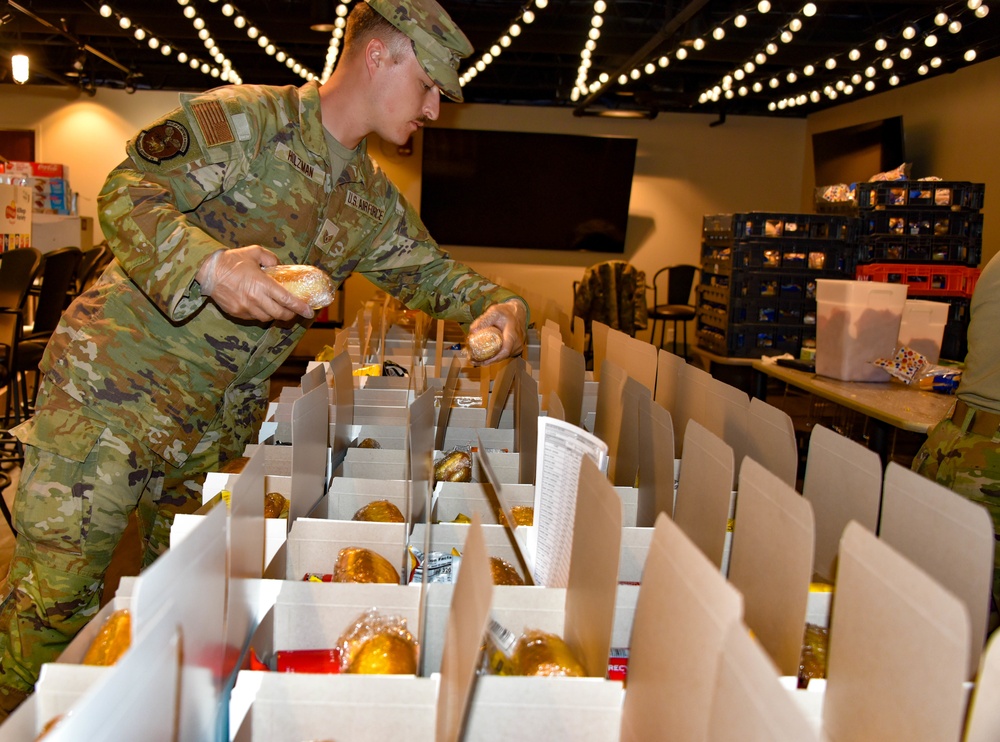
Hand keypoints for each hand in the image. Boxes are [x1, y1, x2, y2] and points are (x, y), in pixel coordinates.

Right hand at [197, 246, 313, 321]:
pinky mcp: (237, 313)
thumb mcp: (254, 252)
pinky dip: (261, 314)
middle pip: (279, 314)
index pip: (286, 300)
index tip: (309, 311)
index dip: (300, 307)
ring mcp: (246, 308)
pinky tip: (261, 307)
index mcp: (262, 284)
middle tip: (294, 311)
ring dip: (275, 315)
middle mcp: (255, 299)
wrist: (207, 272)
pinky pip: (254, 318)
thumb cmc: (231, 260)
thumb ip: (270, 258)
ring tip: (278, 308)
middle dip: (290, 315)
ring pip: (267, 318)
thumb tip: (279, 265)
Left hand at [468, 299, 526, 364]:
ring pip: (502, 357)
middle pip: (501, 356)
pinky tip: (483, 356)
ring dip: (489, 359)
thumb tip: (473, 331)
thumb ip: (484, 320)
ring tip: (475, 359)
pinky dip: (494, 356)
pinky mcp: (516, 349)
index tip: (479, 361)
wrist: (518, 312)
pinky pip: (504, 355)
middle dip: (487, 360)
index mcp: (513, 334)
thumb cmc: (506, 312)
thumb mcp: (494, 311)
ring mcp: (517, 347)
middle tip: (472, 360)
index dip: (492, 359)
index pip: (504, 351)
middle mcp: (517, 343)